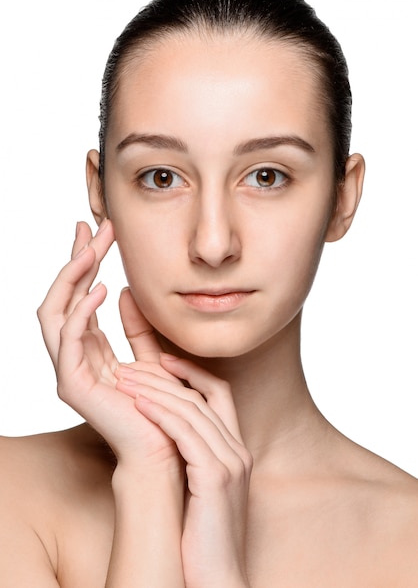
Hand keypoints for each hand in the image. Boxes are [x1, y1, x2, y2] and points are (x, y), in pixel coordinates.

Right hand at [37, 220, 181, 471]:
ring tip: (92, 247)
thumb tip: (121, 288)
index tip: (98, 230)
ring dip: (72, 276)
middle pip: (62, 298)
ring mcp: (69, 371)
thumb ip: (135, 326)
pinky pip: (68, 339)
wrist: (168, 447)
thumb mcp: (149, 354)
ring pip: (54, 312)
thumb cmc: (162, 406)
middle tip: (92, 225)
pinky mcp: (72, 385)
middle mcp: (74, 358)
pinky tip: (100, 288)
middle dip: (76, 259)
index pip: (79, 297)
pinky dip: (81, 310)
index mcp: (90, 351)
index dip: (85, 262)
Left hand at [116, 355, 252, 586]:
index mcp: (236, 450)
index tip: (162, 359)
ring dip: (155, 390)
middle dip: (164, 375)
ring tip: (124, 379)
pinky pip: (186, 433)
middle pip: (202, 395)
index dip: (192, 372)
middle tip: (131, 365)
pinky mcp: (216, 478)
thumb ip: (191, 457)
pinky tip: (139, 405)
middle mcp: (238, 450)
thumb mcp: (199, 490)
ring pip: (192, 409)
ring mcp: (231, 463)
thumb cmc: (201, 539)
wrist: (216, 580)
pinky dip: (162, 414)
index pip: (220, 393)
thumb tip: (161, 434)